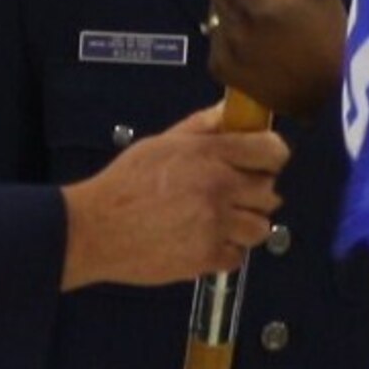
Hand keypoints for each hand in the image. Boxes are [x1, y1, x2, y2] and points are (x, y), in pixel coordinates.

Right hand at [60, 106, 286, 288]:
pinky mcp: (207, 256)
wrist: (97, 229)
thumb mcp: (161, 143)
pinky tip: (206, 240)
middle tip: (232, 195)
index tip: (263, 161)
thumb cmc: (124, 185)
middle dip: (254, 193)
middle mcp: (218, 188)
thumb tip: (229, 111)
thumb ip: (201, 127)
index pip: (271, 151)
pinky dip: (227, 252)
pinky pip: (239, 257)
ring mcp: (215, 225)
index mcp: (209, 154)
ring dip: (245, 225)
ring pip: (260, 228)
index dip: (271, 156)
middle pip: (269, 192)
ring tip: (221, 221)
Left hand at [206, 0, 347, 120]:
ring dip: (233, 18)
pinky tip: (255, 50)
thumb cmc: (332, 38)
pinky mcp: (224, 74)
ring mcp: (227, 54)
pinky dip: (230, 45)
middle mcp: (236, 30)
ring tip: (262, 29)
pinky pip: (216, 47)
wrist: (332, 93)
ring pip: (216, 20)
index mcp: (258, 6)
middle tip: (262, 0)